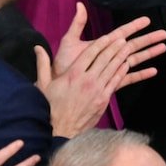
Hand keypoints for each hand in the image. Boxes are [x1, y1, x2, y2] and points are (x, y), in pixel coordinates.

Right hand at [36, 4, 165, 136]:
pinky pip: (115, 82)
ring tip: (128, 47)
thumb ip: (42, 64)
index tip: (108, 36)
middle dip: (115, 47)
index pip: (90, 54)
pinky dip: (121, 72)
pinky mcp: (103, 100)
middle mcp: (87, 80)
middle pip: (104, 59)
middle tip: (123, 38)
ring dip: (121, 57)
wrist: (60, 129)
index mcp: (73, 74)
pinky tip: (126, 65)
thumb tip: (37, 47)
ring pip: (112, 69)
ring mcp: (97, 90)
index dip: (101, 43)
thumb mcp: (43, 84)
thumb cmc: (50, 106)